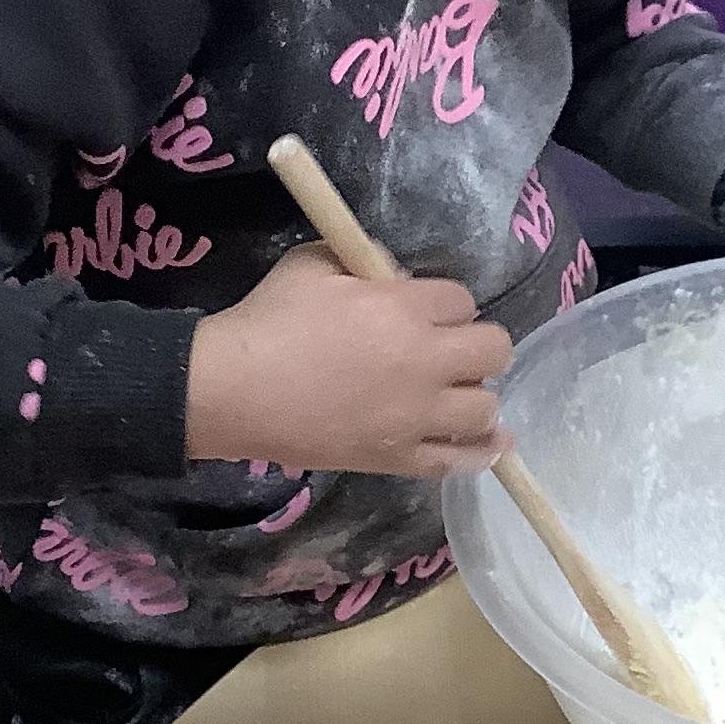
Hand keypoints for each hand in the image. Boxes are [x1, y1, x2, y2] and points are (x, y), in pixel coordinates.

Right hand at [188, 245, 512, 478]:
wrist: (231, 391)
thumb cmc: (269, 321)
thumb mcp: (314, 263)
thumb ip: (364, 262)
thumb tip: (393, 278)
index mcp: (404, 310)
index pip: (463, 300)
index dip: (447, 305)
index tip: (426, 312)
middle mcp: (423, 363)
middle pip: (492, 351)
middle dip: (476, 345)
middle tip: (448, 351)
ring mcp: (414, 417)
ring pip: (485, 409)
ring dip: (476, 397)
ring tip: (457, 396)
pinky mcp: (398, 459)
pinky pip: (458, 462)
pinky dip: (479, 453)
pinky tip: (492, 444)